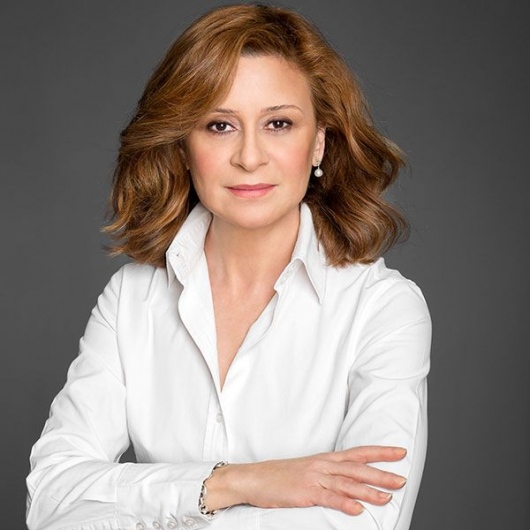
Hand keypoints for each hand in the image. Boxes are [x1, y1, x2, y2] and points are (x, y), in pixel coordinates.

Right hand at [205, 445, 406, 515]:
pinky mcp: (304, 493)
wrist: (255, 477)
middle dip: (381, 473)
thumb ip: (329, 474)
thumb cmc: (281, 475)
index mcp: (325, 459)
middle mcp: (323, 466)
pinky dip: (344, 502)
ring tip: (387, 497)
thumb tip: (350, 482)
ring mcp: (314, 478)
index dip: (379, 452)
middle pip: (357, 468)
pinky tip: (357, 509)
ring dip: (368, 490)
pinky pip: (327, 498)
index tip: (399, 452)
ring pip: (347, 483)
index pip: (358, 453)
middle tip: (403, 478)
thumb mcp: (308, 470)